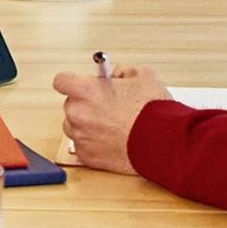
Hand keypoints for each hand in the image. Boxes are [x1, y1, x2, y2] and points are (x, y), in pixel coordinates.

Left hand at [50, 63, 168, 172]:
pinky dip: (94, 144)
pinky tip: (113, 140)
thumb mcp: (142, 75)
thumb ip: (122, 71)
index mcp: (86, 90)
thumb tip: (115, 75)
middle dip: (86, 105)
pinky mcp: (87, 157)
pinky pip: (83, 146)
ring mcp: (81, 137)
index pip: (62, 80)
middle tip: (107, 107)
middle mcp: (78, 113)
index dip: (72, 81)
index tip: (79, 84)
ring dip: (88, 125)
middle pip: (71, 105)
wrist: (164, 143)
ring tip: (113, 126)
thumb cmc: (153, 111)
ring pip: (76, 127)